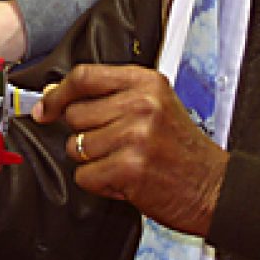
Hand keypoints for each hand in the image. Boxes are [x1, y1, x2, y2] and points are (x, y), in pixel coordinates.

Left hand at [32, 64, 228, 237]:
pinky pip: (85, 175)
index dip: (58, 93)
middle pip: (76, 113)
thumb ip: (111, 95)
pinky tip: (123, 177)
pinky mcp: (130, 167)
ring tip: (121, 159)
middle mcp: (141, 103)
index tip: (46, 107)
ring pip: (77, 146)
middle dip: (82, 133)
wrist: (213, 185)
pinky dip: (98, 182)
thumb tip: (55, 97)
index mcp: (146, 81)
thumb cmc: (180, 147)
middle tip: (110, 143)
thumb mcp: (155, 103)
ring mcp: (136, 135)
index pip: (85, 75)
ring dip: (92, 160)